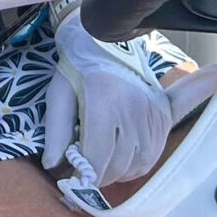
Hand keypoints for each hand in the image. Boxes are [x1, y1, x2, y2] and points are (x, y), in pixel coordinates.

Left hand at [39, 11, 173, 187]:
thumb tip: (52, 165)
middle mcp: (134, 110)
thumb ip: (55, 131)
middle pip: (117, 166)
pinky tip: (122, 158)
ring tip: (102, 162)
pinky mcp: (163, 115)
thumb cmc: (77, 68)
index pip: (97, 158)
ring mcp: (153, 113)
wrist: (107, 39)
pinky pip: (153, 154)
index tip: (73, 177)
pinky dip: (137, 164)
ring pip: (138, 165)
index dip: (83, 175)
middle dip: (98, 175)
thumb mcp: (58, 94)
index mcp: (104, 102)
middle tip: (84, 168)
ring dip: (118, 172)